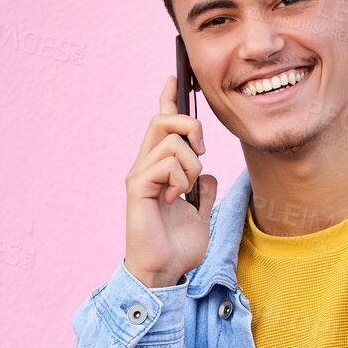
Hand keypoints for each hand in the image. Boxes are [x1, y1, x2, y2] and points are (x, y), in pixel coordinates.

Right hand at [123, 75, 216, 288]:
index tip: (176, 77)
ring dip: (191, 165)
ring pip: (172, 141)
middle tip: (203, 152)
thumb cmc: (179, 245)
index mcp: (160, 168)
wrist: (165, 271)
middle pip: (163, 120)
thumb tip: (209, 175)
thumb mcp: (201, 213)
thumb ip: (204, 191)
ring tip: (184, 192)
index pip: (162, 125)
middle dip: (192, 127)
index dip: (169, 99)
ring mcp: (140, 174)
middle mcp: (146, 165)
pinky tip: (175, 200)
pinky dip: (180, 180)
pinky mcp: (137, 186)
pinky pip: (166, 164)